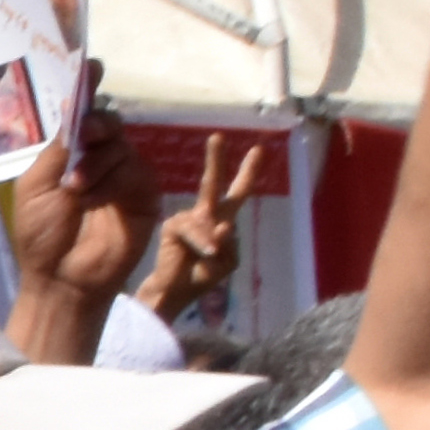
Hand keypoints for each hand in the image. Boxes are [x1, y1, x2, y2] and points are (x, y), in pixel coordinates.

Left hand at [7, 94, 164, 303]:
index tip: (91, 65)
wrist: (60, 277)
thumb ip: (57, 147)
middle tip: (87, 133)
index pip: (83, 114)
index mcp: (72, 153)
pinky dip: (111, 181)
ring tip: (75, 191)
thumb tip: (73, 109)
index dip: (88, 88)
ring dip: (96, 164)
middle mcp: (101, 158)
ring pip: (120, 145)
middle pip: (108, 122)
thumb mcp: (36, 185)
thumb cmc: (41, 235)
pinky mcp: (144, 193)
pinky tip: (92, 200)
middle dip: (97, 124)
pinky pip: (133, 170)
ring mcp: (125, 174)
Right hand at [142, 133, 248, 314]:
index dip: (248, 172)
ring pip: (206, 220)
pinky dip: (200, 242)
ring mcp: (187, 220)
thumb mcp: (226, 262)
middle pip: (212, 184)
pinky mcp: (172, 226)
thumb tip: (220, 227)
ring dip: (210, 241)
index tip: (258, 149)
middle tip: (218, 136)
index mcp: (222, 221)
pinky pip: (192, 230)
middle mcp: (205, 215)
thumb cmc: (200, 278)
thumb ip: (228, 244)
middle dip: (216, 160)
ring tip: (208, 257)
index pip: (237, 193)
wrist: (173, 293)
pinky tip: (201, 254)